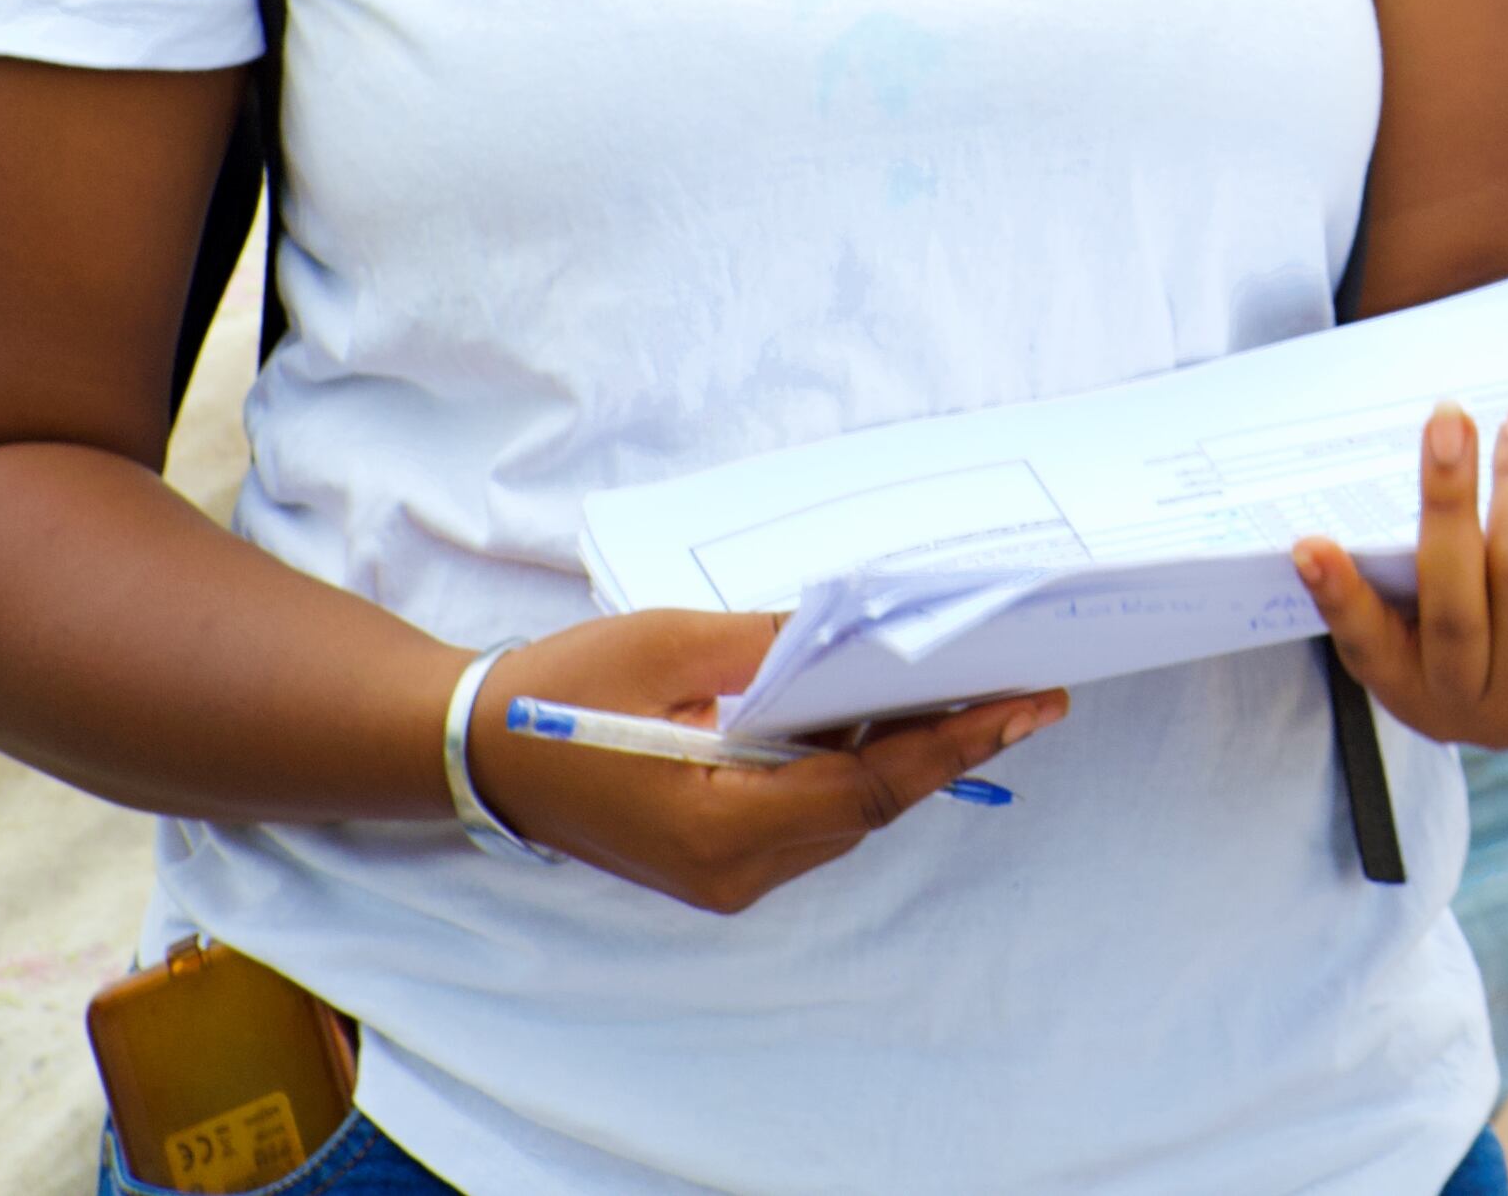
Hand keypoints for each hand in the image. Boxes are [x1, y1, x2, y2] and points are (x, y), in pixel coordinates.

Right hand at [467, 608, 1063, 913]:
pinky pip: (809, 814)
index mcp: (719, 827)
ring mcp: (724, 875)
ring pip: (844, 816)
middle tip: (1030, 691)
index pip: (867, 789)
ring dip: (907, 755)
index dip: (953, 743)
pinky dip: (855, 765)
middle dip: (949, 745)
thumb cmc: (564, 690)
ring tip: (982, 695)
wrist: (476, 745)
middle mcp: (732, 871)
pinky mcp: (716, 859)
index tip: (1026, 704)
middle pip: (867, 808)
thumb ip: (776, 647)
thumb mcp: (675, 647)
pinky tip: (891, 716)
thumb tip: (870, 633)